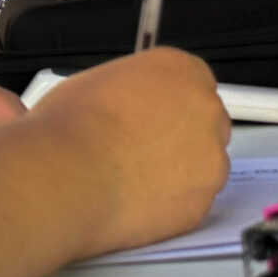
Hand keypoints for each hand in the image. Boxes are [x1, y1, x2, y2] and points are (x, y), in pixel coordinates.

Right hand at [25, 49, 229, 256]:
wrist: (67, 176)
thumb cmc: (71, 126)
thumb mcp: (95, 83)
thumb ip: (128, 91)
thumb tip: (119, 106)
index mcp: (180, 70)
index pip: (194, 82)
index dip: (171, 104)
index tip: (154, 119)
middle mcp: (205, 109)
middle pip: (207, 123)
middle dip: (182, 138)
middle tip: (144, 152)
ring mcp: (210, 158)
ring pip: (203, 167)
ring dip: (178, 174)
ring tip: (132, 181)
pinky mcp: (202, 202)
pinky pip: (190, 203)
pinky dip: (169, 206)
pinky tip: (134, 203)